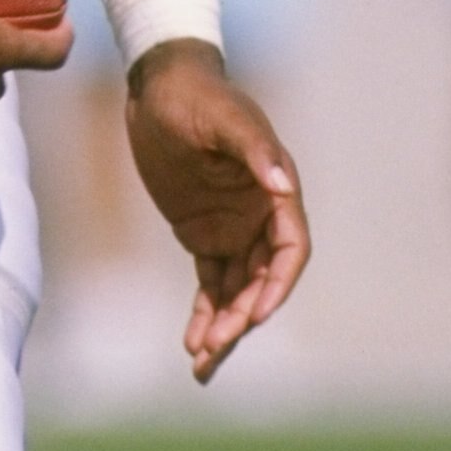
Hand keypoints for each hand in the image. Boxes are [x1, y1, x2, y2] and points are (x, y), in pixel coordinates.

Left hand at [125, 40, 310, 382]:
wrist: (159, 87)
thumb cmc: (196, 97)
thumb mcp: (224, 118)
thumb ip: (254, 148)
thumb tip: (282, 184)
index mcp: (276, 191)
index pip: (291, 250)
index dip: (277, 285)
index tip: (255, 314)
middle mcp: (260, 216)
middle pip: (262, 281)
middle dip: (242, 317)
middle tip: (214, 347)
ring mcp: (233, 229)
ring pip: (237, 291)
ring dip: (224, 327)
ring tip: (201, 363)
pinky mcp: (203, 235)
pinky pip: (210, 284)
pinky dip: (204, 313)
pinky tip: (192, 345)